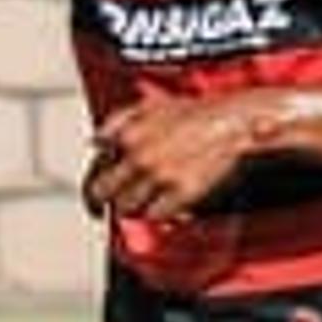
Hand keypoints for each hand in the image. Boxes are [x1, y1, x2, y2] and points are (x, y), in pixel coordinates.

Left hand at [81, 94, 266, 222]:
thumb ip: (116, 121)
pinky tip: (164, 207)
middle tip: (108, 208)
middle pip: (103, 193)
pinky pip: (156, 215)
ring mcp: (160, 176)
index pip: (95, 169)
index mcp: (127, 135)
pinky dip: (157, 214)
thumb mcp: (148, 105)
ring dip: (131, 208)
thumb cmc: (193, 112)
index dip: (92, 186)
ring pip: (127, 208)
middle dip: (103, 202)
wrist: (229, 121)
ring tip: (142, 203)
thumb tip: (95, 142)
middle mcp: (139, 157)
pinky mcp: (182, 191)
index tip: (95, 198)